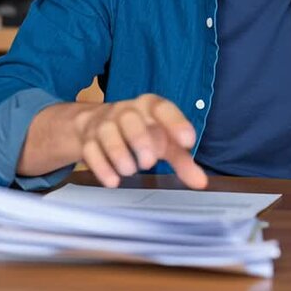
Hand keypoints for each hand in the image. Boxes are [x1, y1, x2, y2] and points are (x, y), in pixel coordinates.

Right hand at [73, 94, 206, 188]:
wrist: (97, 124)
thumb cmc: (142, 132)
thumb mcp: (165, 143)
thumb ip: (183, 162)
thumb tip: (202, 183)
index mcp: (150, 107)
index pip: (163, 108)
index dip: (176, 123)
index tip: (188, 142)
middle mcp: (127, 111)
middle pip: (130, 119)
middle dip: (140, 140)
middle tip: (149, 163)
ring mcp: (104, 123)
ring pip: (107, 133)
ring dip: (119, 154)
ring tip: (130, 170)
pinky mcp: (88, 139)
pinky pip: (90, 150)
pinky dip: (101, 167)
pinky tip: (113, 181)